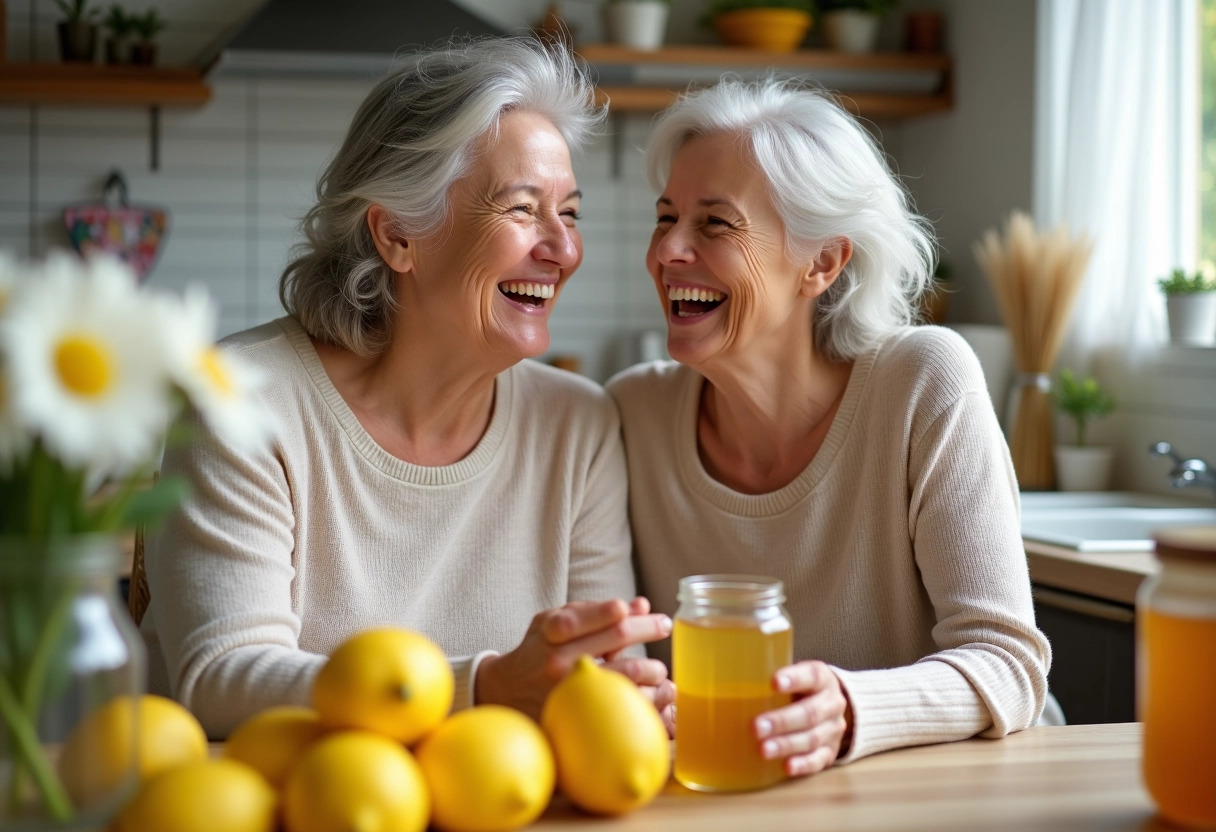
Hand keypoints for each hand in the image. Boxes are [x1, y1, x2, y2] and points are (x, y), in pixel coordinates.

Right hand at [475, 597, 672, 720]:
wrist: (504, 691)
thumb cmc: (537, 649)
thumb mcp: (555, 621)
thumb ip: (594, 612)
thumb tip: (640, 605)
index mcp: (552, 631)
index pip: (595, 613)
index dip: (623, 610)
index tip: (648, 608)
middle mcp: (559, 659)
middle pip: (617, 637)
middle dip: (649, 628)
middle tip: (664, 625)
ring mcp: (568, 689)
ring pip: (626, 675)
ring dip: (653, 669)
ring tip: (659, 670)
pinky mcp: (575, 714)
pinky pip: (621, 705)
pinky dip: (645, 698)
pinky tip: (654, 694)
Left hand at [753, 660, 851, 777]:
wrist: (830, 709)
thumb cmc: (800, 690)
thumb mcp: (792, 678)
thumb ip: (767, 680)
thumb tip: (721, 682)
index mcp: (822, 679)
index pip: (811, 675)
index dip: (794, 679)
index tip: (773, 682)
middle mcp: (831, 704)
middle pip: (810, 712)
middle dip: (782, 721)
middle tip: (757, 727)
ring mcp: (832, 730)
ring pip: (812, 738)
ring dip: (786, 744)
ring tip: (763, 749)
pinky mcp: (830, 753)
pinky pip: (819, 760)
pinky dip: (803, 764)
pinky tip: (787, 767)